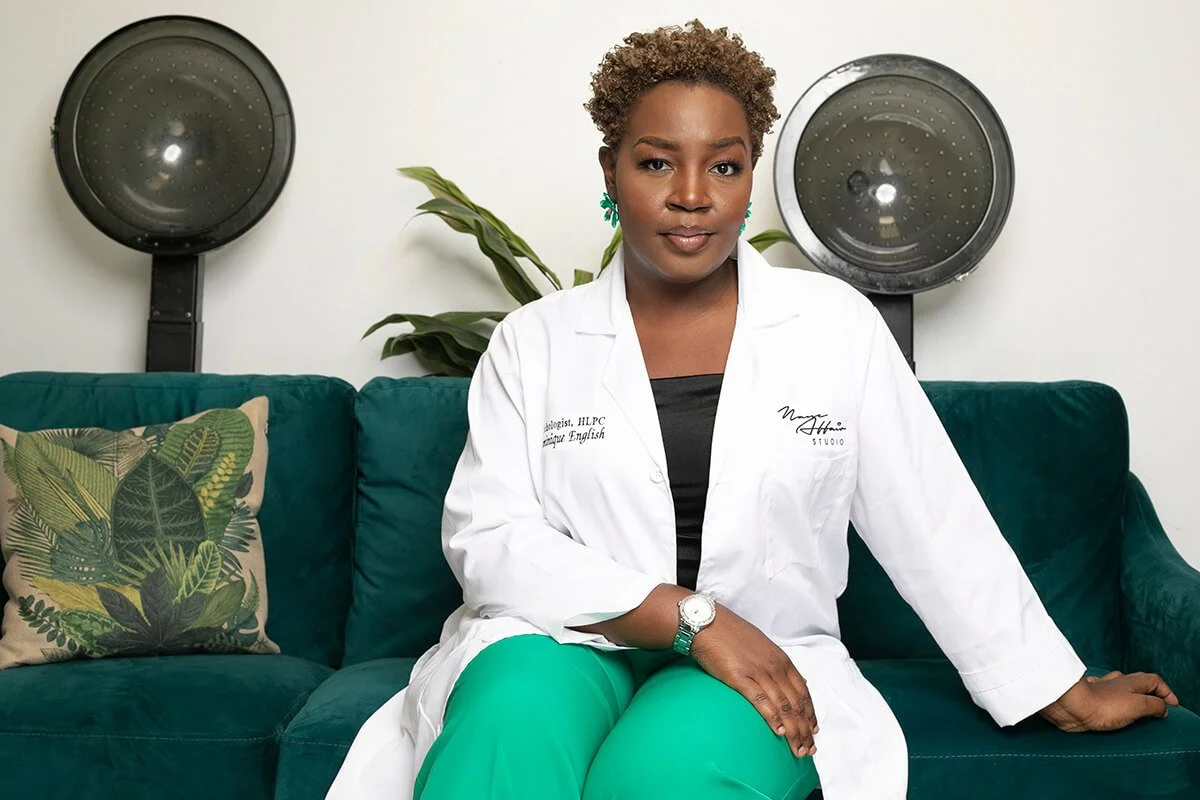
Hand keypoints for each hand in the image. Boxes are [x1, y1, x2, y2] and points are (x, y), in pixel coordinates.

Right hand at [689, 606, 817, 757]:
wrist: (707, 623)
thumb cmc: (731, 634)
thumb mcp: (761, 645)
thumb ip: (776, 663)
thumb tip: (790, 678)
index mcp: (781, 660)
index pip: (803, 691)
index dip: (810, 713)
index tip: (814, 731)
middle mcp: (774, 667)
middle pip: (796, 703)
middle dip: (805, 729)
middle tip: (809, 750)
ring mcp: (758, 672)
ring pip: (783, 706)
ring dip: (793, 731)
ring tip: (797, 749)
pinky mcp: (740, 678)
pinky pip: (761, 701)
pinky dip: (772, 718)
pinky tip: (778, 732)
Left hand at [1039, 671, 1179, 731]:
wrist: (1071, 706)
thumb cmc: (1103, 705)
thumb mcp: (1138, 705)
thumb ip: (1154, 705)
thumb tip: (1163, 708)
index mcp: (1132, 682)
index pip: (1155, 681)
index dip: (1166, 692)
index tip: (1172, 706)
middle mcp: (1117, 683)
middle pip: (1138, 683)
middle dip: (1150, 694)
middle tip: (1157, 709)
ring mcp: (1102, 689)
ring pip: (1120, 688)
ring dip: (1130, 697)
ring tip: (1137, 712)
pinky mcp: (1090, 699)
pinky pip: (1104, 696)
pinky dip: (1111, 702)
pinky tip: (1110, 708)